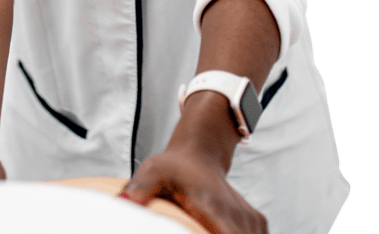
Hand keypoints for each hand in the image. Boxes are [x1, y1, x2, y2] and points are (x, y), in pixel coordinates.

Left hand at [120, 147, 266, 233]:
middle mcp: (235, 213)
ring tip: (205, 229)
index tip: (204, 233)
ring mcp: (248, 218)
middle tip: (198, 231)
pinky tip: (220, 231)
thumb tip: (123, 202)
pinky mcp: (256, 222)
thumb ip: (139, 188)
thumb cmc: (174, 165)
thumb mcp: (152, 170)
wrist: (200, 152)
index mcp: (211, 205)